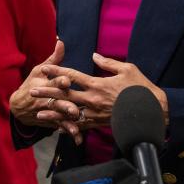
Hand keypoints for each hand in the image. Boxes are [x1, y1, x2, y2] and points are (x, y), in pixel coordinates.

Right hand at [9, 40, 82, 140]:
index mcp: (44, 84)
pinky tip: (78, 137)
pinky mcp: (51, 121)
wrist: (18, 107)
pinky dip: (69, 132)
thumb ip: (54, 58)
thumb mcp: (39, 70)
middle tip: (73, 108)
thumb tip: (61, 41)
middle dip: (64, 104)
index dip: (59, 81)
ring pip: (59, 116)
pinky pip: (61, 127)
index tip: (66, 80)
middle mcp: (45, 98)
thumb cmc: (31, 84)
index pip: (52, 82)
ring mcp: (48, 111)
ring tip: (76, 123)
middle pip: (56, 101)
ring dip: (67, 120)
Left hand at [30, 53, 167, 128]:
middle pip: (65, 95)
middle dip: (47, 93)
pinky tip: (57, 127)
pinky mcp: (100, 123)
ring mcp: (95, 113)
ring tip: (38, 112)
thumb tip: (94, 55)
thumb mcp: (127, 69)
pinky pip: (80, 126)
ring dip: (53, 112)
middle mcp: (93, 99)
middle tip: (32, 91)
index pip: (72, 76)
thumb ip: (108, 63)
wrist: (151, 111)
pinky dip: (68, 126)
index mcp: (97, 84)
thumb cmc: (140, 87)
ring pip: (69, 113)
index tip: (44, 68)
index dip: (57, 71)